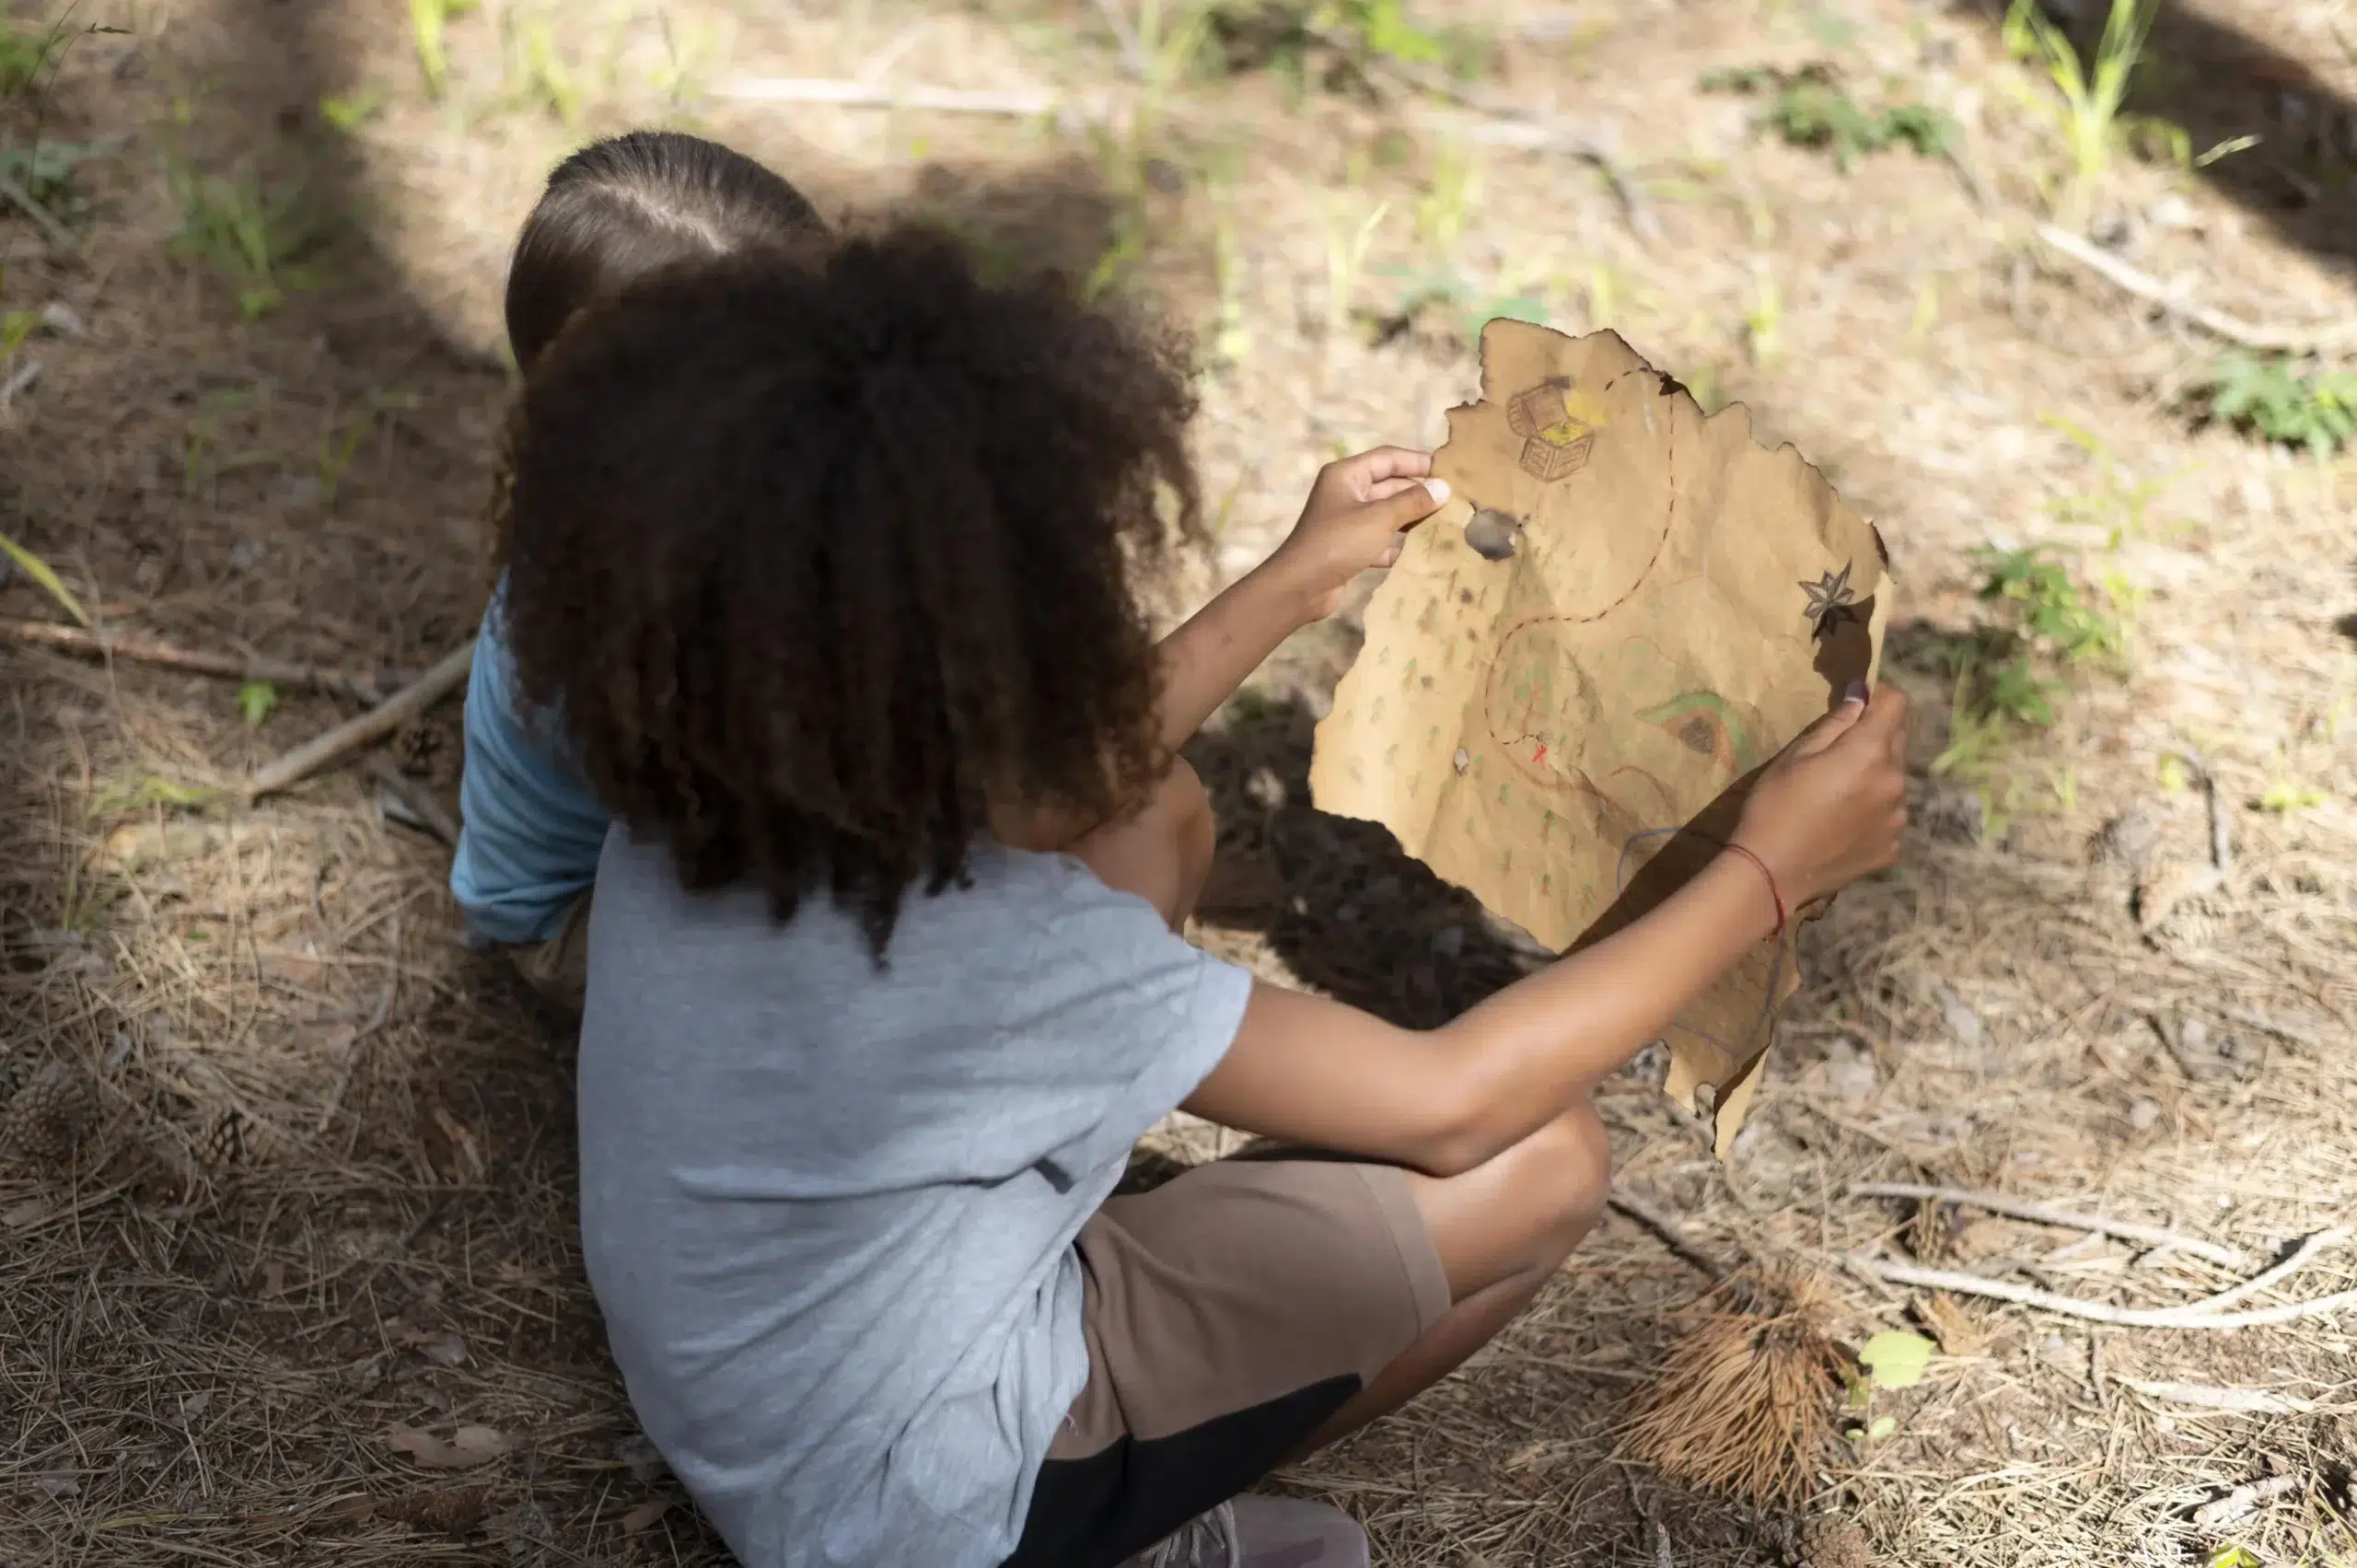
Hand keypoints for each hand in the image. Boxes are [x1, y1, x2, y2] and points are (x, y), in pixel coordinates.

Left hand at [1266, 447, 1451, 620]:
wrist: (1299, 587)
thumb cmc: (1337, 543)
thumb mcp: (1379, 518)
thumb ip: (1412, 501)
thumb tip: (1443, 488)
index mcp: (1346, 475)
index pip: (1388, 458)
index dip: (1417, 461)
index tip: (1448, 469)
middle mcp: (1345, 494)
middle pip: (1389, 486)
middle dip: (1418, 493)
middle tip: (1453, 500)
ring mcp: (1346, 522)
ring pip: (1386, 514)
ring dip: (1411, 519)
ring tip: (1444, 523)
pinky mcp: (1349, 548)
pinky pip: (1380, 540)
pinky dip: (1397, 545)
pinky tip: (1421, 551)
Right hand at [1730, 680, 1909, 910]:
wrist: (1771, 873)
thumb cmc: (1774, 806)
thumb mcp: (1796, 755)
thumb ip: (1836, 723)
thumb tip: (1861, 696)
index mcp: (1871, 751)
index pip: (1897, 703)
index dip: (1878, 697)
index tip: (1857, 704)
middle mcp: (1895, 781)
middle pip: (1897, 741)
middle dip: (1874, 738)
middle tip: (1837, 755)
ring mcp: (1897, 817)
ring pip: (1893, 780)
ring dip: (1874, 777)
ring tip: (1837, 797)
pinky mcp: (1893, 846)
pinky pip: (1888, 815)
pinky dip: (1872, 812)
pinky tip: (1841, 826)